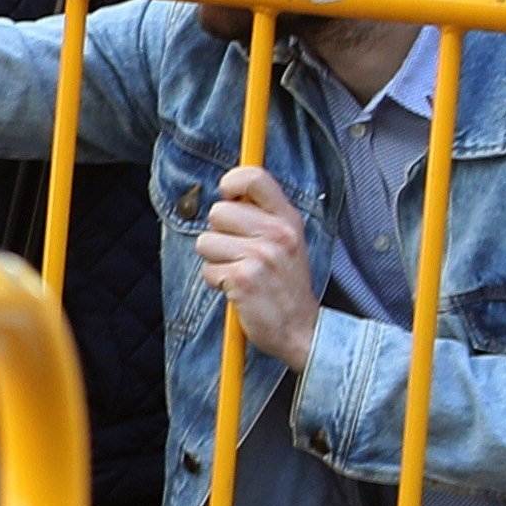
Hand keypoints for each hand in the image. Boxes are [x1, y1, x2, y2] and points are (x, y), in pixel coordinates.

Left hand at [197, 165, 318, 369]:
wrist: (300, 328)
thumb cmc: (284, 283)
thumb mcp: (286, 242)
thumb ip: (262, 216)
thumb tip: (227, 193)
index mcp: (288, 219)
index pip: (254, 177)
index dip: (231, 182)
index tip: (228, 197)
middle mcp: (278, 233)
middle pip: (217, 212)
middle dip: (218, 234)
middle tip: (240, 254)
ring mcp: (262, 255)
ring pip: (205, 242)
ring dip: (215, 261)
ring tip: (240, 273)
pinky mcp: (244, 278)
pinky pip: (207, 270)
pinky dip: (216, 282)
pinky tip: (238, 289)